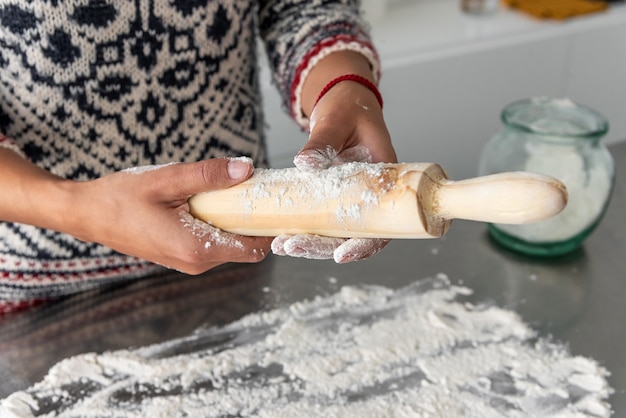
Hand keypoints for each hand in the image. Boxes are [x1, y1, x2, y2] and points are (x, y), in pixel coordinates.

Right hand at [65, 158, 271, 273]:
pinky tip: (211, 200)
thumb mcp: (166, 180)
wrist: (87, 214)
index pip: (254, 248)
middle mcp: (196, 263)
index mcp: (197, 249)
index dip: (270, 227)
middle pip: (245, 246)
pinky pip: (213, 242)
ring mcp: (188, 262)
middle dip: (254, 220)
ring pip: (229, 244)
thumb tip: (246, 168)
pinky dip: (219, 224)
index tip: (277, 203)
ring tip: (230, 189)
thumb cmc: (120, 199)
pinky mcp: (181, 256)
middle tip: (255, 187)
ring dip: (235, 220)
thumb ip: (208, 175)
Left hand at [272, 73, 396, 262]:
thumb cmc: (349, 108)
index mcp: (384, 179)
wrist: (343, 103)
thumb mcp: (336, 121)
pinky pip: (323, 220)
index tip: (341, 255)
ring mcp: (350, 198)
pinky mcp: (333, 197)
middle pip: (353, 236)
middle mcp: (369, 195)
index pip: (383, 225)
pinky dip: (305, 229)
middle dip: (322, 248)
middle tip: (291, 246)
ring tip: (281, 245)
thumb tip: (304, 164)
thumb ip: (322, 141)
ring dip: (311, 243)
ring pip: (335, 233)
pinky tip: (282, 234)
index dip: (366, 245)